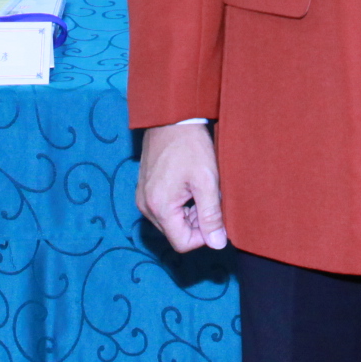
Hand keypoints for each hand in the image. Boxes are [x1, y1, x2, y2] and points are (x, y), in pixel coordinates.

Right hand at [137, 121, 227, 251]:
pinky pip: (164, 208)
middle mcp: (146, 207)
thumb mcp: (207, 181)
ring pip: (171, 221)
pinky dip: (179, 203)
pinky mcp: (144, 188)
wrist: (171, 118)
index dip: (204, 236)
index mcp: (159, 208)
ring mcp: (142, 197)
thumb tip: (217, 244)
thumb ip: (211, 215)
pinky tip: (189, 184)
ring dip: (189, 212)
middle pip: (176, 233)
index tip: (216, 216)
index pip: (182, 243)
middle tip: (210, 198)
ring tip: (200, 189)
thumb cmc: (190, 146)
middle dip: (197, 222)